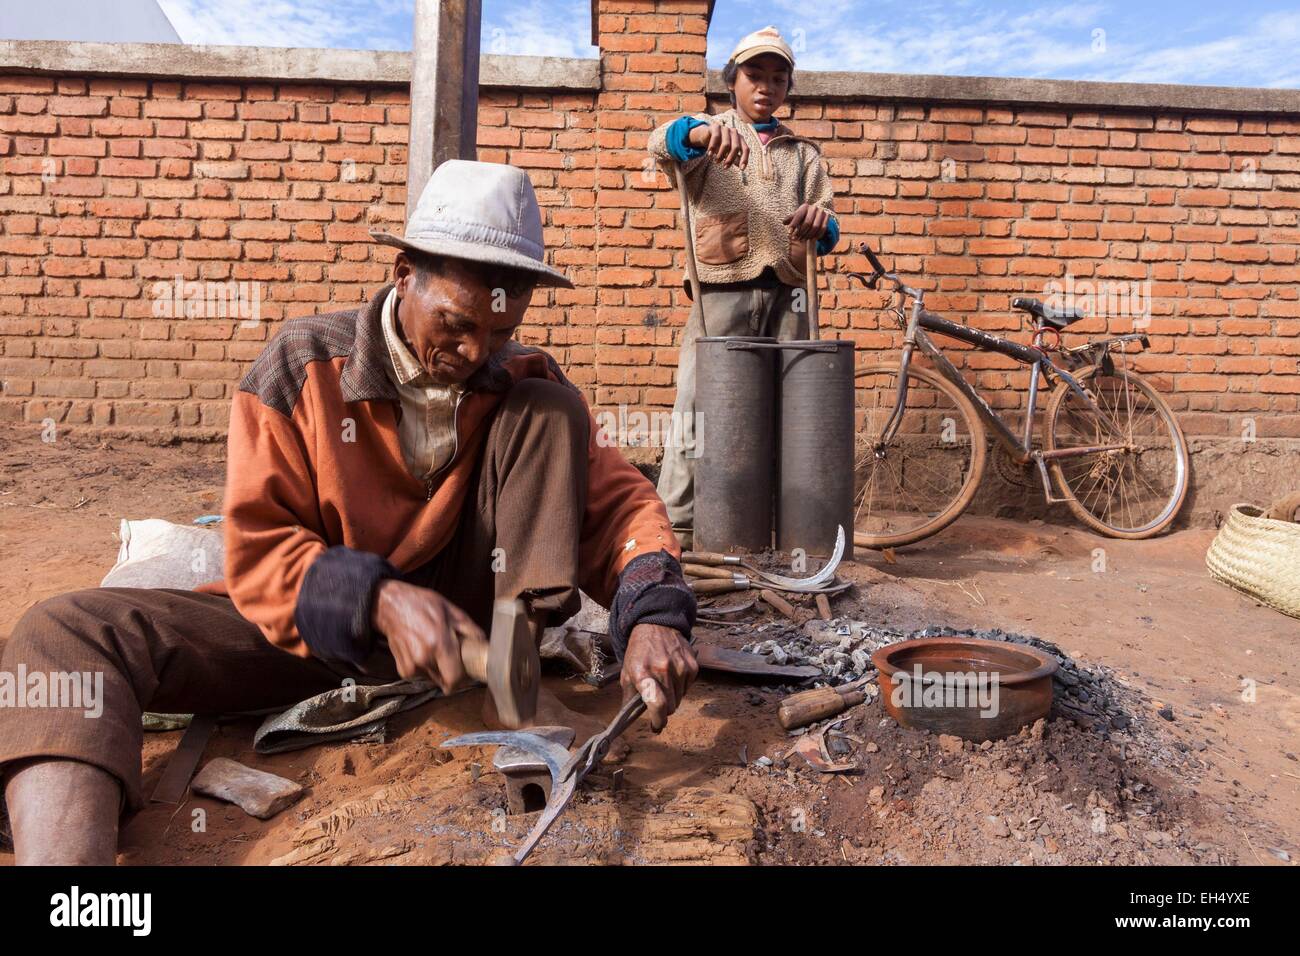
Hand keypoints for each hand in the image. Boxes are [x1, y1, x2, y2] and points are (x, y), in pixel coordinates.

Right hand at [371, 579, 484, 693]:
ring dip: (438, 669)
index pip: (454, 678)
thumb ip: (471, 630)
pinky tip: (423, 651)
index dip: (463, 679)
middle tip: (453, 657)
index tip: (467, 674)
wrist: (391, 606)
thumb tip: (484, 645)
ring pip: (434, 678)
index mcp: (438, 643)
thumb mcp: (451, 611)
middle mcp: (423, 658)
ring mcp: (411, 666)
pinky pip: (422, 675)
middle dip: (452, 673)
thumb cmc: (422, 605)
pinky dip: (426, 667)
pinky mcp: (403, 670)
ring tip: (435, 648)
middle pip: (446, 680)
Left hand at [621, 624, 697, 732]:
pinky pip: (688, 688)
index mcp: (643, 673)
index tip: (656, 726)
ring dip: (673, 697)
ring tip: (664, 683)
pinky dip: (681, 687)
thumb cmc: (639, 651)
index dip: (658, 719)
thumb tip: (628, 720)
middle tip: (657, 703)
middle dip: (664, 710)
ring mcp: (680, 667)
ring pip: (680, 699)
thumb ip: (629, 696)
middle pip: (671, 706)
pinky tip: (672, 675)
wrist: (656, 625)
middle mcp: (663, 670)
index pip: (657, 703)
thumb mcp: (627, 671)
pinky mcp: (692, 665)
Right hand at [688, 122, 748, 169]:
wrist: (706, 135)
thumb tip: (741, 167)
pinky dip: (713, 147)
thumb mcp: (728, 152)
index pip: (745, 149)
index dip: (744, 159)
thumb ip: (735, 158)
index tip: (741, 169)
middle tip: (725, 167)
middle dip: (730, 159)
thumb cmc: (719, 145)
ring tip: (716, 161)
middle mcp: (734, 133)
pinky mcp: (716, 127)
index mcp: (740, 139)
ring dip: (721, 155)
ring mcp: (726, 129)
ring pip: (726, 144)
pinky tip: (710, 154)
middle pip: (736, 147)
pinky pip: (716, 137)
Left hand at [784, 203, 829, 240]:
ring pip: (815, 227)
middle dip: (801, 232)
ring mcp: (821, 213)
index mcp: (805, 206)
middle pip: (807, 223)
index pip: (798, 216)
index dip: (793, 225)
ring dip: (808, 235)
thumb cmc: (802, 216)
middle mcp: (814, 208)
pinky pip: (822, 229)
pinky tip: (810, 239)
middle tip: (795, 239)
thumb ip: (790, 219)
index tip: (789, 233)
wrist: (816, 214)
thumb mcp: (795, 216)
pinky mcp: (826, 218)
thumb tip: (784, 222)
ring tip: (802, 240)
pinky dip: (816, 235)